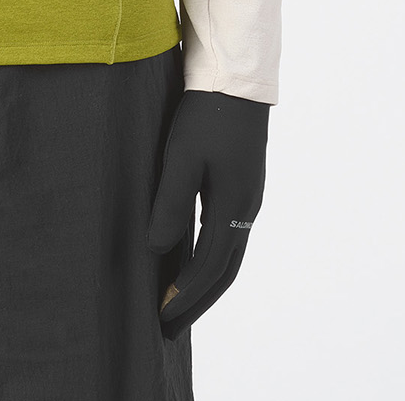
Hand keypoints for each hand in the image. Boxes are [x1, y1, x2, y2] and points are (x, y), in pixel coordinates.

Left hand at [147, 89, 268, 340]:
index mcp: (233, 206)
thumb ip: (171, 203)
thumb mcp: (181, 157)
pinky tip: (191, 257)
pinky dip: (211, 257)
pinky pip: (228, 234)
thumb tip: (157, 249)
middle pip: (225, 270)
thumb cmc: (205, 115)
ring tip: (178, 299)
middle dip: (199, 300)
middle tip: (170, 324)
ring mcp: (247, 197)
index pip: (209, 267)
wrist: (235, 81)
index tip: (161, 316)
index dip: (185, 295)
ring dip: (206, 281)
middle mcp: (246, 208)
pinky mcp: (242, 185)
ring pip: (229, 254)